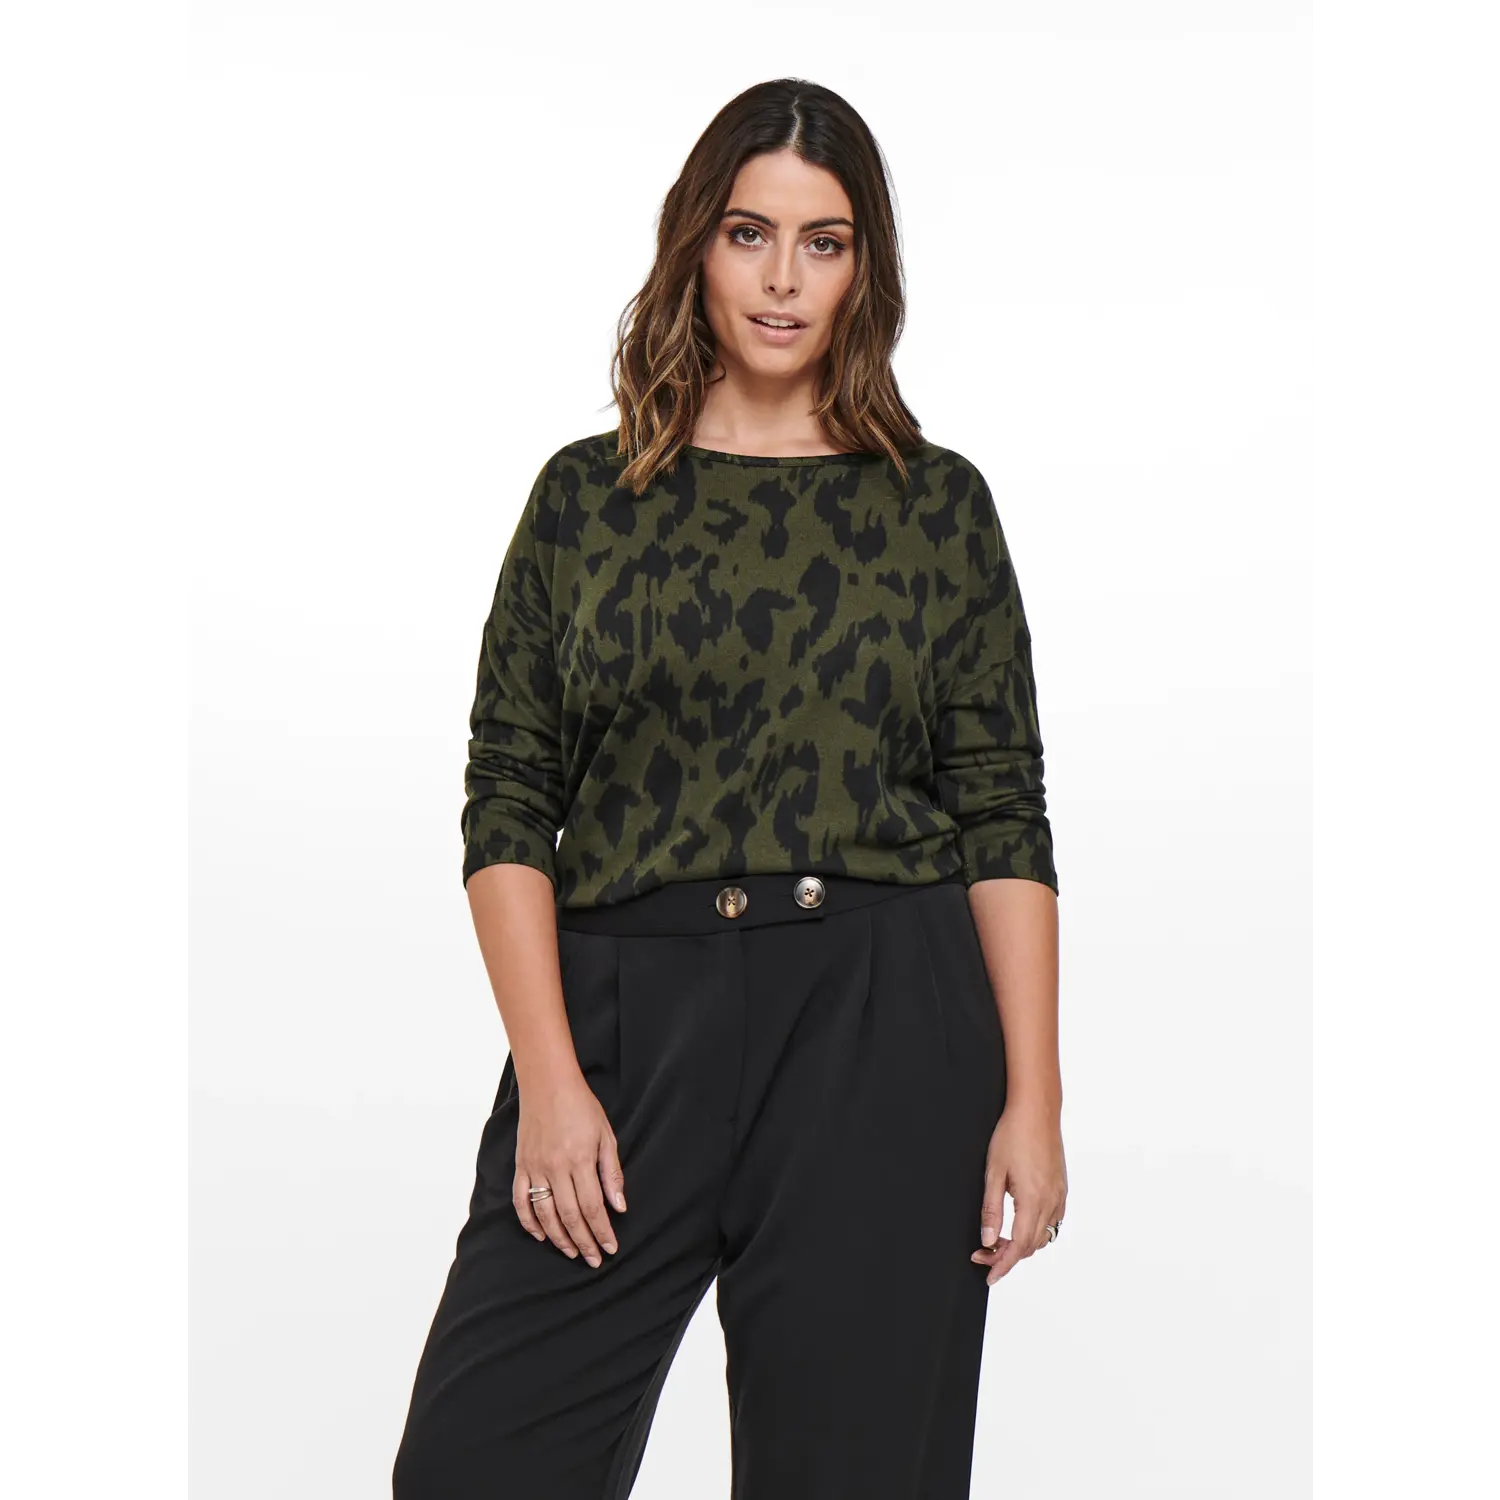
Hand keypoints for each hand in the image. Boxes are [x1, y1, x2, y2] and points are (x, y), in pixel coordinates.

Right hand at [512, 1069, 626, 1267]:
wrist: (547, 1084)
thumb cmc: (581, 1107)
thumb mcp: (606, 1135)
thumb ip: (611, 1172)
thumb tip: (620, 1206)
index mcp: (580, 1160)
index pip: (593, 1207)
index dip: (602, 1231)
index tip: (611, 1248)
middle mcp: (556, 1168)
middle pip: (570, 1216)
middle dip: (584, 1242)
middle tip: (594, 1259)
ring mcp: (535, 1168)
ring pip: (545, 1214)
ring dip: (559, 1238)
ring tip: (572, 1252)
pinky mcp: (521, 1166)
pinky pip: (521, 1201)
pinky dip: (529, 1222)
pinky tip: (541, 1236)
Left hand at [970, 1099, 1066, 1284]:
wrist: (1037, 1110)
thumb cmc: (1012, 1135)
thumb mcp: (993, 1172)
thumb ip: (991, 1209)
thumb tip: (987, 1239)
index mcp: (1032, 1201)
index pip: (1018, 1247)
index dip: (1002, 1264)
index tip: (989, 1276)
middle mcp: (1051, 1202)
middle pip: (1031, 1246)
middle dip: (1007, 1256)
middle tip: (983, 1254)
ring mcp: (1059, 1195)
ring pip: (1044, 1236)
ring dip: (1022, 1245)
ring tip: (998, 1240)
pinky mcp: (1062, 1187)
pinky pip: (1052, 1221)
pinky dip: (1036, 1231)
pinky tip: (1020, 1223)